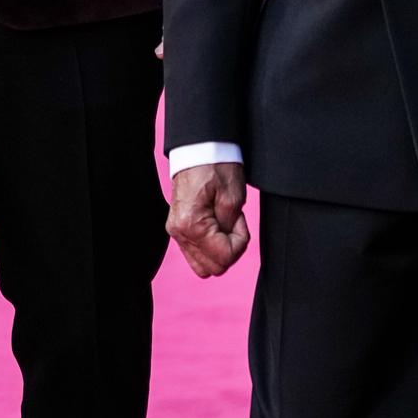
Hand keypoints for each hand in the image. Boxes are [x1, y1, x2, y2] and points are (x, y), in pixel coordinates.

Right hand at [166, 161, 248, 279]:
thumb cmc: (215, 167)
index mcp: (191, 225)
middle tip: (233, 222)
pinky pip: (196, 253)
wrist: (198, 150)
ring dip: (220, 250)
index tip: (239, 219)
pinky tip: (216, 225)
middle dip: (231, 248)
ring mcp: (177, 232)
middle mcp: (179, 233)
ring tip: (225, 224)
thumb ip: (231, 229)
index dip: (240, 242)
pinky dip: (210, 246)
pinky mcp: (179, 229)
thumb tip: (228, 245)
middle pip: (214, 268)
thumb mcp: (232, 197)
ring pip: (204, 265)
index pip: (224, 257)